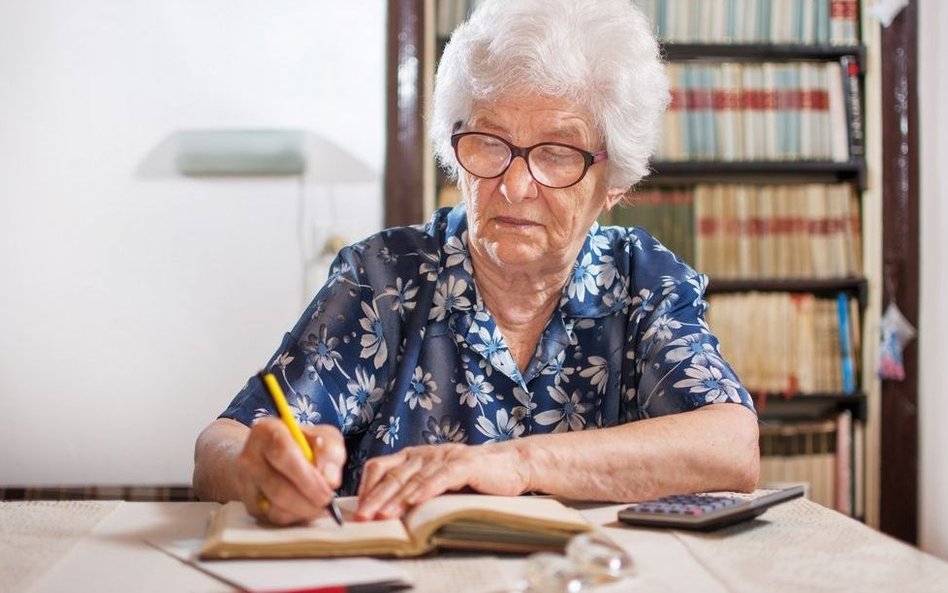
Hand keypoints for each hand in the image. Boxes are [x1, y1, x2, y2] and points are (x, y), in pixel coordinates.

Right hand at [237, 418, 345, 524]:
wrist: (272, 456)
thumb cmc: (302, 444)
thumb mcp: (322, 436)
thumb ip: (330, 452)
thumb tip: (330, 479)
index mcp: (266, 430)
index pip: (283, 454)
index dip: (307, 476)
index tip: (328, 489)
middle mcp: (249, 456)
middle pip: (277, 486)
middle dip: (307, 499)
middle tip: (327, 502)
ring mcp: (245, 482)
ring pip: (275, 506)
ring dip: (303, 511)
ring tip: (319, 505)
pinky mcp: (248, 503)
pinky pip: (273, 518)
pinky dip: (294, 518)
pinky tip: (306, 508)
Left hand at [355, 442, 529, 520]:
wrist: (511, 465)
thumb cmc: (473, 478)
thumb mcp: (437, 482)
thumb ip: (415, 490)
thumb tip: (386, 512)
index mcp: (415, 456)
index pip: (381, 466)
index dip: (367, 486)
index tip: (357, 508)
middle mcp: (426, 453)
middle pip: (393, 474)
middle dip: (375, 497)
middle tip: (362, 517)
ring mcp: (444, 456)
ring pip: (414, 477)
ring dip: (396, 498)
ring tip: (382, 515)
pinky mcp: (464, 464)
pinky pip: (441, 477)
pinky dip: (426, 489)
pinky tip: (415, 502)